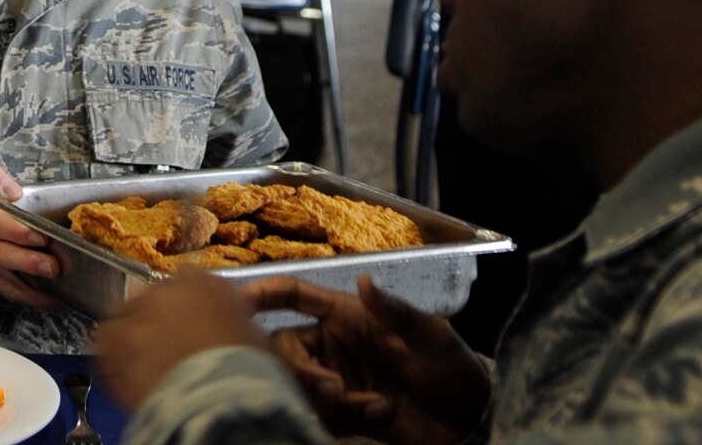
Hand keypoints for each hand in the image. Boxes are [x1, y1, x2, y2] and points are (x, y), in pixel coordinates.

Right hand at [0, 161, 61, 310]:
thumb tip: (14, 190)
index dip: (18, 232)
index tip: (41, 237)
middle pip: (2, 256)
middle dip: (29, 264)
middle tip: (55, 268)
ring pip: (3, 282)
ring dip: (31, 293)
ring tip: (58, 299)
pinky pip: (0, 289)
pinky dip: (22, 298)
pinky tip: (45, 301)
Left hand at [93, 269, 266, 411]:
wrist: (217, 396)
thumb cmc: (243, 371)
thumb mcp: (251, 337)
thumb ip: (232, 322)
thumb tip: (222, 329)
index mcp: (204, 281)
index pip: (186, 284)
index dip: (185, 311)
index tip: (187, 330)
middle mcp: (167, 286)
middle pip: (154, 299)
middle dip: (158, 323)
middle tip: (167, 354)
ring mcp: (136, 308)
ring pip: (126, 317)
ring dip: (133, 338)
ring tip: (145, 368)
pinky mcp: (113, 334)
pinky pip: (104, 341)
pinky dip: (112, 356)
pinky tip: (126, 375)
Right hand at [245, 276, 489, 444]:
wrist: (467, 422)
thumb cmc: (450, 367)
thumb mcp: (433, 336)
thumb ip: (397, 313)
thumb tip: (365, 280)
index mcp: (346, 314)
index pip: (294, 295)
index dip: (263, 292)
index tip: (235, 300)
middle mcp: (332, 343)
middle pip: (282, 348)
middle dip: (299, 369)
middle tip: (333, 389)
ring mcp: (333, 378)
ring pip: (296, 384)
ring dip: (327, 398)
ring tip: (371, 404)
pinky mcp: (340, 412)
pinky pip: (317, 414)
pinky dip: (342, 418)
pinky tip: (378, 414)